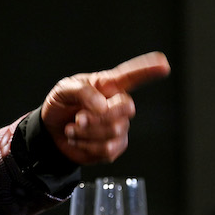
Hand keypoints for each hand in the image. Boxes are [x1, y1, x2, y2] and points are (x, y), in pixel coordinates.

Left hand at [41, 52, 170, 164]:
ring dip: (86, 132)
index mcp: (107, 85)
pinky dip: (86, 146)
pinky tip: (77, 140)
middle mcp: (117, 103)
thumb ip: (82, 92)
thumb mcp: (63, 90)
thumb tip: (102, 106)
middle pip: (127, 107)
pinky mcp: (115, 146)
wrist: (52, 132)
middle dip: (100, 115)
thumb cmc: (61, 105)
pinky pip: (108, 149)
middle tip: (78, 118)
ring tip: (71, 129)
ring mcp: (119, 125)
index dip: (148, 69)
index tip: (163, 64)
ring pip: (115, 131)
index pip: (131, 75)